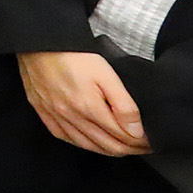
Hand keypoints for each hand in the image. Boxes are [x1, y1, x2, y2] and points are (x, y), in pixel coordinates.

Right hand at [19, 48, 149, 155]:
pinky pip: (66, 138)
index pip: (122, 137)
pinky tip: (91, 143)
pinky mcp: (43, 113)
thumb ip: (124, 105)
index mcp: (89, 109)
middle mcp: (72, 118)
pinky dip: (83, 145)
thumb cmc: (74, 54)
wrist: (40, 43)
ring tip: (124, 148)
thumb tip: (136, 132)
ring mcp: (56, 117)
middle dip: (130, 149)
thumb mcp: (107, 75)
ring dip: (109, 150)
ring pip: (88, 146)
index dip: (141, 143)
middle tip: (144, 148)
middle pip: (107, 146)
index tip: (152, 142)